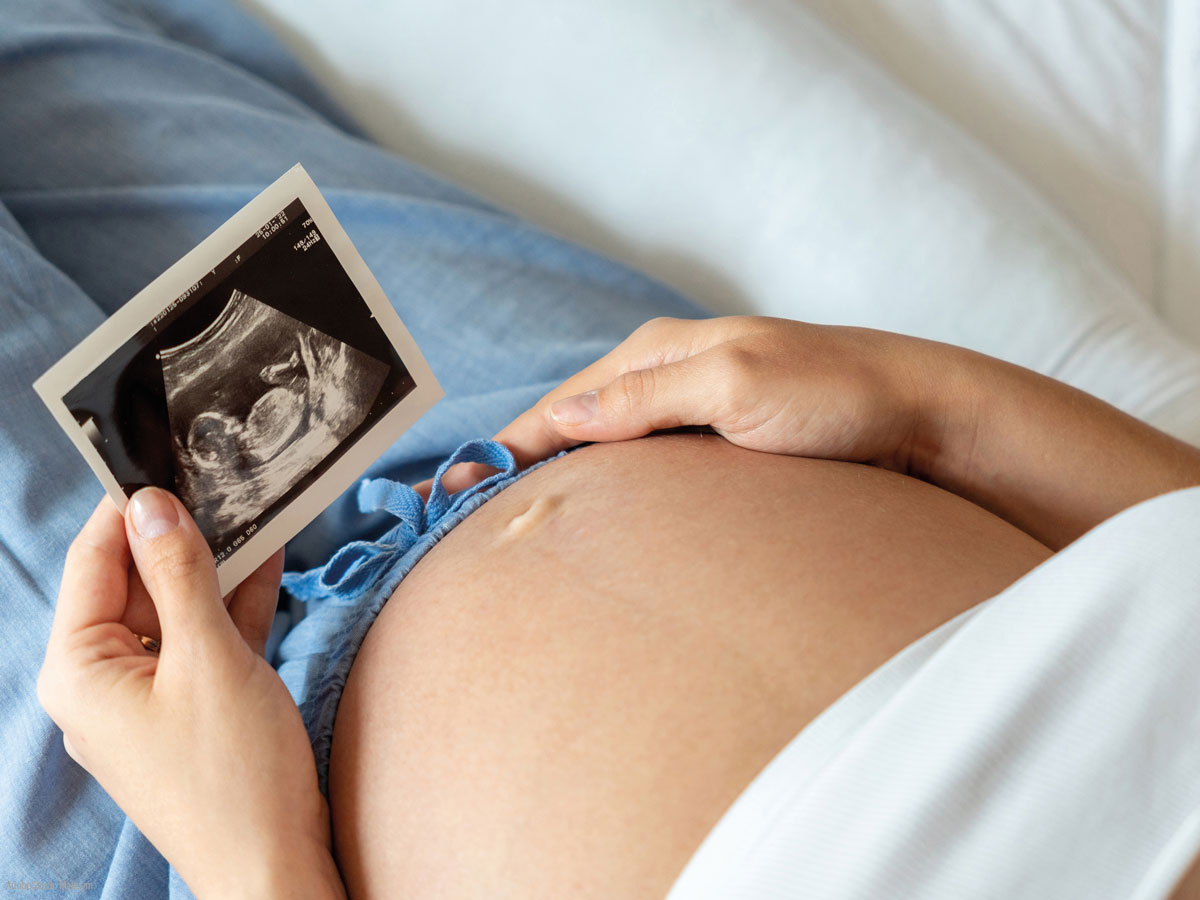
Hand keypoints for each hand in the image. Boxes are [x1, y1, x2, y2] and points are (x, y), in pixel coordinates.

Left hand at [37, 490, 344, 898]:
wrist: (275, 866)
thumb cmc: (235, 772)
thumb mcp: (209, 659)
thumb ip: (180, 576)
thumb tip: (153, 504)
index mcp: (81, 670)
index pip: (94, 563)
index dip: (127, 507)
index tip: (165, 455)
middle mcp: (103, 682)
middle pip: (135, 584)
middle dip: (180, 535)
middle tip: (223, 478)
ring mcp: (148, 697)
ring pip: (174, 610)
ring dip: (214, 567)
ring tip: (253, 510)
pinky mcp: (190, 709)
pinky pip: (202, 642)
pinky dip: (231, 607)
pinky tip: (267, 563)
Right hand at [426, 316, 942, 495]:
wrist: (921, 415)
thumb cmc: (836, 395)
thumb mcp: (738, 386)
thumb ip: (647, 397)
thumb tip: (561, 417)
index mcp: (656, 355)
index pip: (558, 408)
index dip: (502, 449)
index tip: (450, 493)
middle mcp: (664, 379)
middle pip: (570, 426)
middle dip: (518, 465)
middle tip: (463, 520)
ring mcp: (689, 413)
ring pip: (602, 449)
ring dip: (559, 480)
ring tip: (512, 524)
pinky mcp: (715, 445)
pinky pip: (640, 467)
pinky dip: (605, 489)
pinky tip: (595, 519)